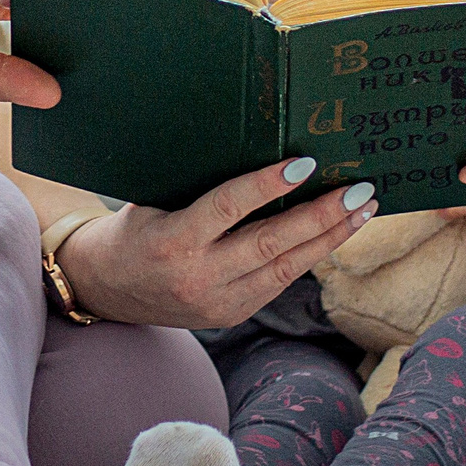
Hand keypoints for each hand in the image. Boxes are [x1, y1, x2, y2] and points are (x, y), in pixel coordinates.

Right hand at [54, 157, 374, 328]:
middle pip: (271, 243)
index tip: (305, 164)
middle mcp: (198, 277)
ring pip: (285, 268)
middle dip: (322, 216)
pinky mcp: (229, 315)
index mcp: (173, 241)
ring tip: (362, 211)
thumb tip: (259, 150)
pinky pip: (277, 281)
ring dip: (329, 238)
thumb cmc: (131, 229)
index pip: (228, 207)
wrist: (104, 288)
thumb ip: (200, 187)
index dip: (267, 185)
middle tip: (359, 191)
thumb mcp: (152, 200)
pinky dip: (307, 256)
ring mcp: (217, 302)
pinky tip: (332, 234)